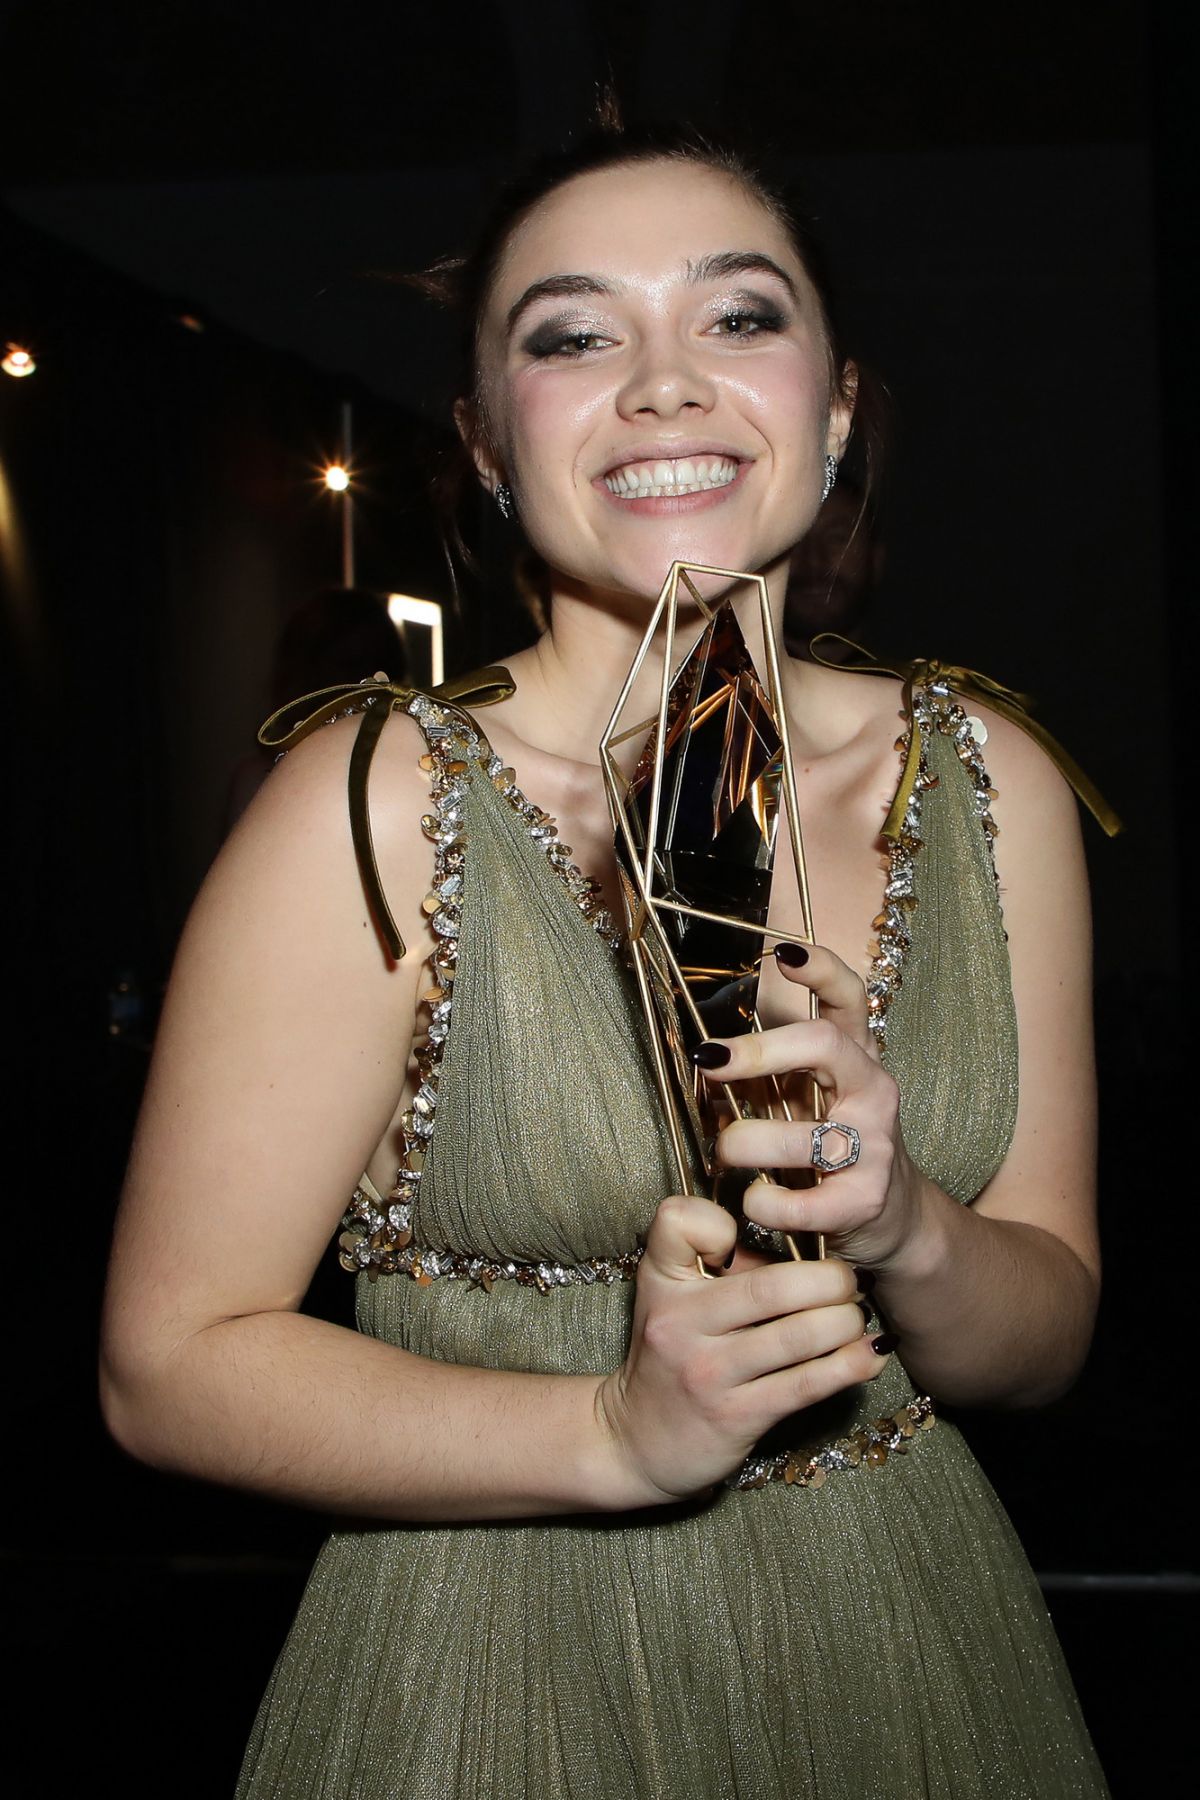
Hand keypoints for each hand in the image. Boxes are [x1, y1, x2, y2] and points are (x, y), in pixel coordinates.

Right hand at [595, 1192, 887, 1505]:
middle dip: (829, 1281)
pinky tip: (869, 1355)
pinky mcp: (735, 1417)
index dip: (719, 1221)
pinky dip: (848, 1366)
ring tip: (858, 1316)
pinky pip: (805, 1385)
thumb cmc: (669, 1353)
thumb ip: (715, 1263)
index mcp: (662, 1280)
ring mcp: (708, 1372)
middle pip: (771, 1287)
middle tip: (850, 1280)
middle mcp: (679, 1323)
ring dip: (845, 1323)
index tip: (753, 1237)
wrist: (636, 1440)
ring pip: (797, 1336)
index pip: (679, 1222)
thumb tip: (800, 1246)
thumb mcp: (668, 1295)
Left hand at [698, 943, 921, 1271]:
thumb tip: (701, 1058)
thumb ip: (762, 1074)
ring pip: (799, 1135)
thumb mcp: (806, 1098)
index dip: (820, 969)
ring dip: (744, 1144)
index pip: (848, 998)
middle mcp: (873, 1090)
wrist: (890, 1217)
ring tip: (727, 1154)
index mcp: (855, 1058)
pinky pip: (800, 1203)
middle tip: (710, 1062)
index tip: (783, 951)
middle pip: (824, 1044)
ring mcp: (875, 1145)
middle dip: (758, 1050)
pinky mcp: (865, 1199)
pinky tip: (754, 1202)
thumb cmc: (830, 1147)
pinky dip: (764, 1203)